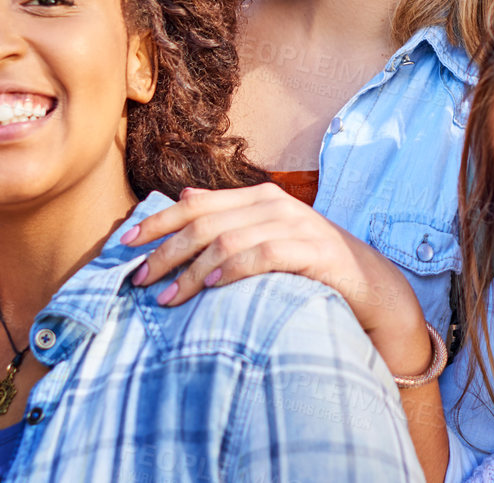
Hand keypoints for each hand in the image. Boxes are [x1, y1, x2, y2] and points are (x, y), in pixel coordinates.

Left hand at [124, 184, 433, 375]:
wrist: (371, 284)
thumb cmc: (310, 265)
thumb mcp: (266, 238)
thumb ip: (229, 220)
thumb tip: (182, 198)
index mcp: (257, 197)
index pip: (194, 204)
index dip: (156, 222)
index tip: (123, 244)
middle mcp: (274, 204)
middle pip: (203, 222)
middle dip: (164, 251)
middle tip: (137, 279)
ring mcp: (295, 225)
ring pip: (227, 240)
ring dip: (190, 270)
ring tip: (165, 297)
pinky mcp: (313, 250)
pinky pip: (264, 255)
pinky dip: (233, 269)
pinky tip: (210, 286)